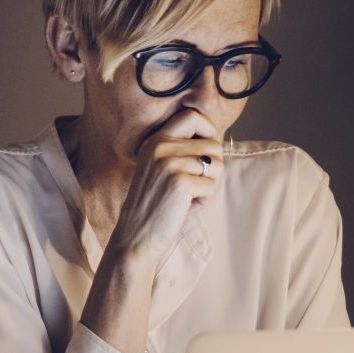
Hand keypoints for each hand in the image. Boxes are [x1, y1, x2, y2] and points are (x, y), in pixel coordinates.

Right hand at [107, 109, 222, 268]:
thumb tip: (217, 140)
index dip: (208, 129)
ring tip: (188, 197)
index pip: (192, 116)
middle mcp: (160, 147)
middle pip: (213, 143)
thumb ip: (181, 150)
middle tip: (196, 183)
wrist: (136, 236)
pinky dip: (204, 201)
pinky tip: (185, 208)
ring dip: (209, 185)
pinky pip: (212, 186)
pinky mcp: (180, 183)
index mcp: (154, 141)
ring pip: (216, 165)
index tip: (205, 151)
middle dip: (213, 166)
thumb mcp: (161, 169)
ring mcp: (169, 164)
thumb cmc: (155, 205)